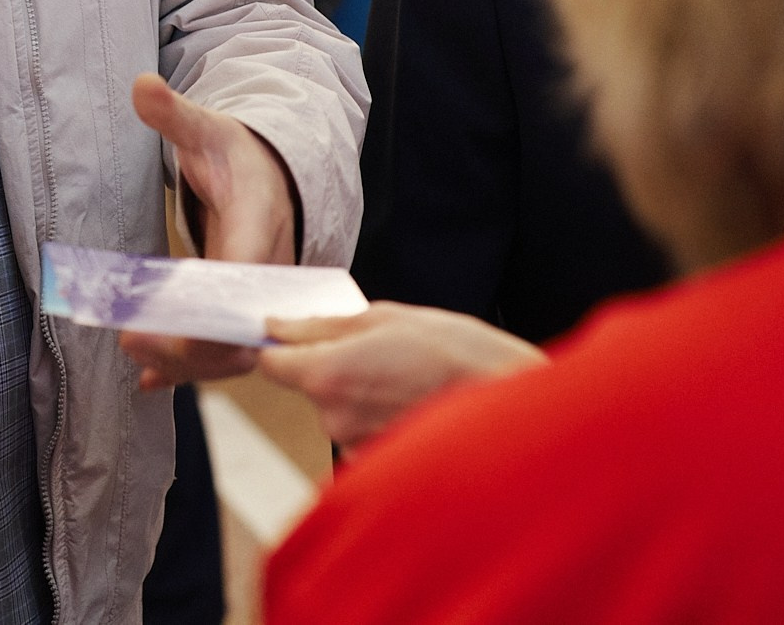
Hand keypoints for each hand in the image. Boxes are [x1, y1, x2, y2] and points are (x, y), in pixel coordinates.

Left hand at [117, 73, 298, 389]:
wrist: (274, 175)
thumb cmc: (238, 154)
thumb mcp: (208, 129)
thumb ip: (175, 114)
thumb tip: (141, 84)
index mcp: (258, 226)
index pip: (239, 276)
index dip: (207, 308)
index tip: (164, 322)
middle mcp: (268, 270)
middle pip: (238, 327)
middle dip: (190, 347)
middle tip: (134, 343)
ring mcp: (258, 296)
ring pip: (233, 348)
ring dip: (188, 364)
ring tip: (139, 362)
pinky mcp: (243, 309)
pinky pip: (223, 348)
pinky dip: (189, 368)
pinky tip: (151, 382)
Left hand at [256, 302, 545, 448]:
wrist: (511, 404)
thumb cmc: (456, 354)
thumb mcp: (385, 318)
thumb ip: (322, 325)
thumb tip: (278, 326)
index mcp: (327, 373)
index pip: (271, 364)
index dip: (281, 348)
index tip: (294, 338)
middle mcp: (333, 417)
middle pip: (309, 387)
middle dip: (334, 368)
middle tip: (381, 352)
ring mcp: (356, 446)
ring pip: (339, 411)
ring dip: (361, 394)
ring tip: (407, 378)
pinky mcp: (379, 465)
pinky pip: (364, 434)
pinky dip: (381, 418)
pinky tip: (415, 403)